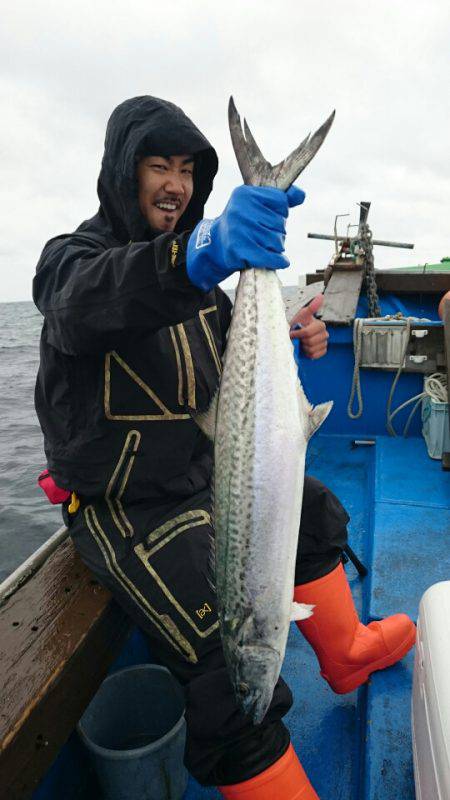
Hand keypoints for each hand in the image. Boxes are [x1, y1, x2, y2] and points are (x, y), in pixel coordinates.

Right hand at [186, 184, 304, 290]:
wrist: (215, 245)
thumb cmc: (241, 223)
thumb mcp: (255, 204)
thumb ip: (279, 199)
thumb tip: (302, 195)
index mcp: (244, 194)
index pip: (281, 202)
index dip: (280, 213)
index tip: (270, 218)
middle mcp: (240, 210)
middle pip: (280, 223)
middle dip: (278, 232)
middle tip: (265, 235)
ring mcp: (239, 230)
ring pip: (277, 241)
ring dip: (276, 247)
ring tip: (264, 246)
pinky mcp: (240, 250)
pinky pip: (271, 257)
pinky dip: (278, 261)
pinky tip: (280, 261)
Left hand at [289, 294, 327, 358]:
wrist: (295, 338)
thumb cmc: (297, 326)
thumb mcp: (301, 315)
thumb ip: (311, 307)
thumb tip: (321, 296)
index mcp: (320, 325)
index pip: (308, 333)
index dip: (298, 334)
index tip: (293, 332)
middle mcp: (325, 334)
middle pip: (310, 342)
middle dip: (301, 341)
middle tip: (299, 338)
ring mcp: (324, 343)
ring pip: (312, 350)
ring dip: (304, 348)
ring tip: (302, 343)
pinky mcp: (322, 352)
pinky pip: (315, 355)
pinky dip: (308, 354)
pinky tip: (306, 349)